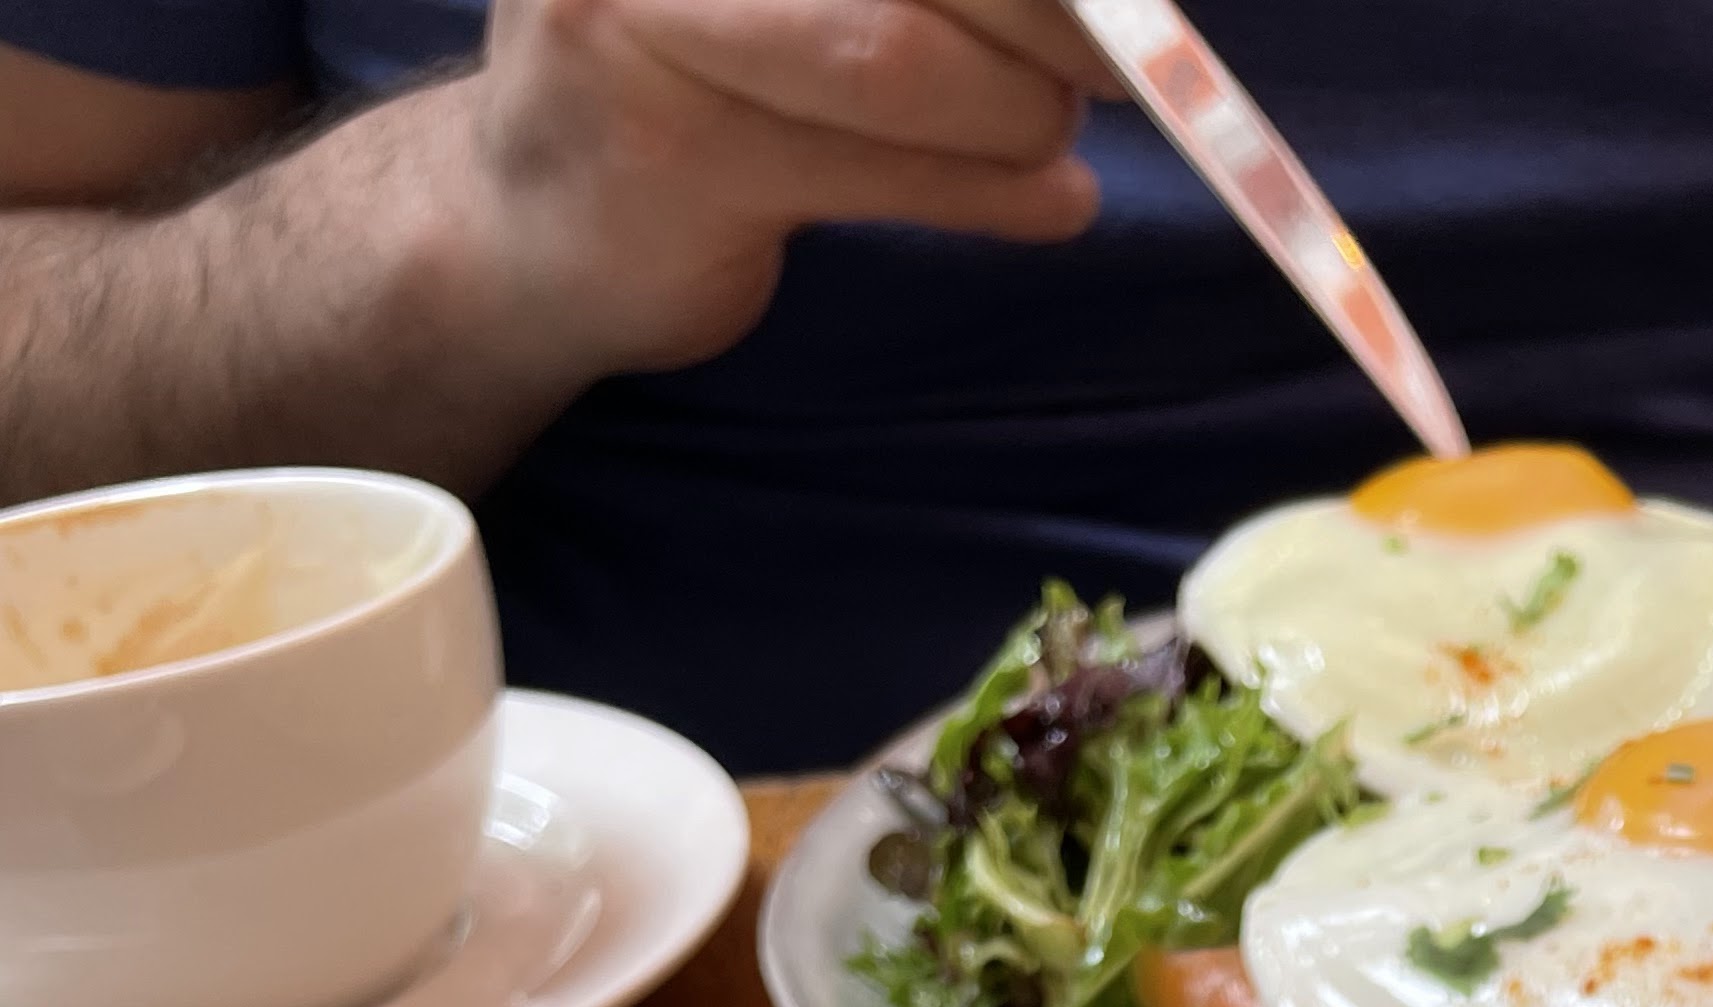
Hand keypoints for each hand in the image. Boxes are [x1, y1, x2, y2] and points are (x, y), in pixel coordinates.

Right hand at [466, 0, 1114, 372]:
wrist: (522, 220)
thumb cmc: (685, 68)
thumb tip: (1106, 0)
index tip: (1128, 1)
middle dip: (1056, 10)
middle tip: (1131, 62)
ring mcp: (648, 21)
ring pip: (901, 57)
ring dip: (1023, 112)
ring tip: (1056, 141)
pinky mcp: (675, 158)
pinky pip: (886, 173)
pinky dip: (998, 194)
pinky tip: (1052, 205)